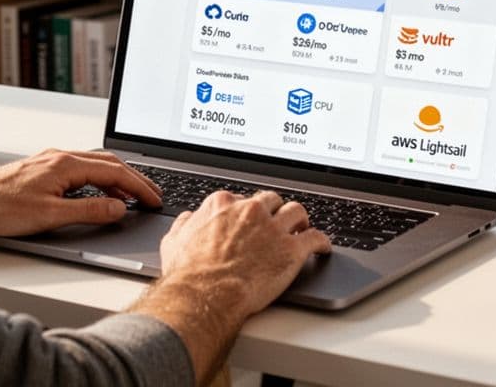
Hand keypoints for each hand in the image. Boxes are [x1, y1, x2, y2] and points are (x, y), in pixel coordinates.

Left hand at [0, 149, 161, 242]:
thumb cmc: (0, 208)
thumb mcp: (51, 216)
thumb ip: (89, 212)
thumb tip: (118, 208)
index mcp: (66, 164)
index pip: (115, 172)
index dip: (139, 187)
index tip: (153, 199)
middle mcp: (60, 157)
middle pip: (109, 164)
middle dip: (134, 180)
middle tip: (151, 196)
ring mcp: (50, 161)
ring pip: (95, 165)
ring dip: (117, 179)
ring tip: (131, 196)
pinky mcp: (42, 170)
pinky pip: (81, 170)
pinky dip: (99, 180)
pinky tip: (98, 193)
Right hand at [159, 190, 330, 319]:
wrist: (205, 295)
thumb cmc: (188, 273)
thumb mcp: (173, 242)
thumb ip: (184, 225)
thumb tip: (189, 219)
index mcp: (223, 205)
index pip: (242, 199)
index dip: (248, 212)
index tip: (250, 221)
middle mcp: (250, 211)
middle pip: (271, 201)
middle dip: (274, 211)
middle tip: (277, 223)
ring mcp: (273, 228)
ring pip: (296, 211)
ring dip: (299, 220)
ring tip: (301, 228)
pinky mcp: (291, 249)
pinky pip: (315, 238)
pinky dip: (321, 241)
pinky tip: (322, 247)